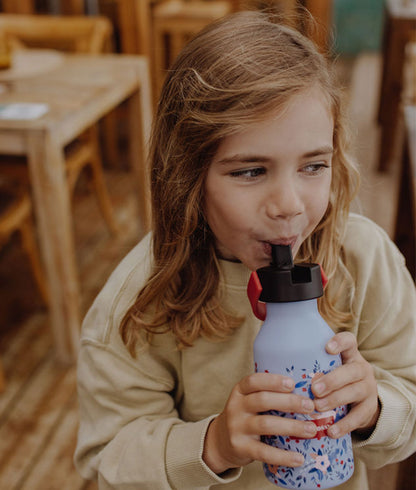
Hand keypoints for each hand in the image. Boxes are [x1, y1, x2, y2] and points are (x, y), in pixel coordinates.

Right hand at [202, 373, 317, 473]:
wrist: (221, 441)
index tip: (292, 383)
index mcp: (239, 391)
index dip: (272, 381)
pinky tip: (299, 458)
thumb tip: (305, 393)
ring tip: (311, 429)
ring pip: (265, 424)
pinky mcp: (241, 448)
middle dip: (289, 402)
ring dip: (291, 426)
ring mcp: (237, 427)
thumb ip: (268, 395)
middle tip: (310, 406)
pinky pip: (263, 452)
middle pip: (262, 400)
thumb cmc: (245, 416)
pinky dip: (283, 456)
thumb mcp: (248, 400)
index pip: (253, 381)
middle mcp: (236, 406)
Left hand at [311, 332, 379, 438]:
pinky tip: (331, 431)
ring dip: (335, 400)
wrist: (362, 401)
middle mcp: (362, 369)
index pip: (349, 341)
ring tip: (318, 407)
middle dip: (332, 380)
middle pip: (352, 371)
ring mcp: (368, 388)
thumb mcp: (330, 368)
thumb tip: (272, 363)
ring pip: (355, 392)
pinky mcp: (370, 408)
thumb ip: (312, 365)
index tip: (327, 348)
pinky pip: (359, 417)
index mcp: (350, 355)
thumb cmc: (336, 380)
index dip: (340, 342)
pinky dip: (344, 425)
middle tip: (314, 389)